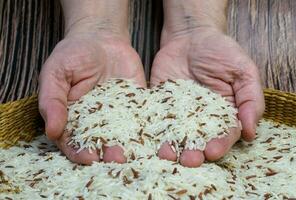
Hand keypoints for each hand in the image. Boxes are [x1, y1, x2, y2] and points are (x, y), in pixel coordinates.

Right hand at [39, 1, 145, 164]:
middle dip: (107, 154)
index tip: (87, 157)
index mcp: (73, 118)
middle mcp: (96, 122)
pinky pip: (143, 119)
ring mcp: (119, 115)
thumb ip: (52, 100)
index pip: (74, 141)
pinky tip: (153, 137)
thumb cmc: (74, 55)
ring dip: (128, 146)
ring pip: (123, 136)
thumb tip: (52, 131)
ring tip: (132, 152)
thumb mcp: (56, 73)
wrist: (102, 39)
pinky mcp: (137, 106)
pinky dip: (147, 129)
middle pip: (101, 143)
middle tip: (116, 158)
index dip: (79, 151)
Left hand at [151, 27, 263, 166]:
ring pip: (175, 135)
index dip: (220, 145)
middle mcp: (200, 118)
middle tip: (188, 160)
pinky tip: (148, 139)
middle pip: (198, 140)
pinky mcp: (159, 105)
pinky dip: (152, 130)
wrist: (190, 36)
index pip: (224, 135)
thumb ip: (250, 99)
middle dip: (194, 152)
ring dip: (171, 147)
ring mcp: (178, 113)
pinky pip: (155, 120)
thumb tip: (251, 132)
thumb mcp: (243, 71)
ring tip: (166, 155)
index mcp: (223, 113)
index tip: (213, 151)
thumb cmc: (220, 51)